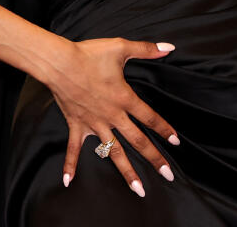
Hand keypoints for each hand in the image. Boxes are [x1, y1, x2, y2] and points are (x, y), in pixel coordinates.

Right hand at [49, 37, 179, 195]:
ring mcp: (94, 123)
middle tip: (168, 175)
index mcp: (124, 99)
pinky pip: (73, 149)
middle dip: (154, 159)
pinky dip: (70, 165)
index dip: (165, 129)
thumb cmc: (89, 54)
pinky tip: (68, 181)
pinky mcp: (77, 125)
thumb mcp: (121, 47)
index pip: (150, 118)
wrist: (59, 62)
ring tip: (139, 189)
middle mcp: (112, 116)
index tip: (176, 142)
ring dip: (127, 171)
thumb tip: (169, 47)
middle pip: (137, 141)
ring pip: (113, 153)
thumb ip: (146, 49)